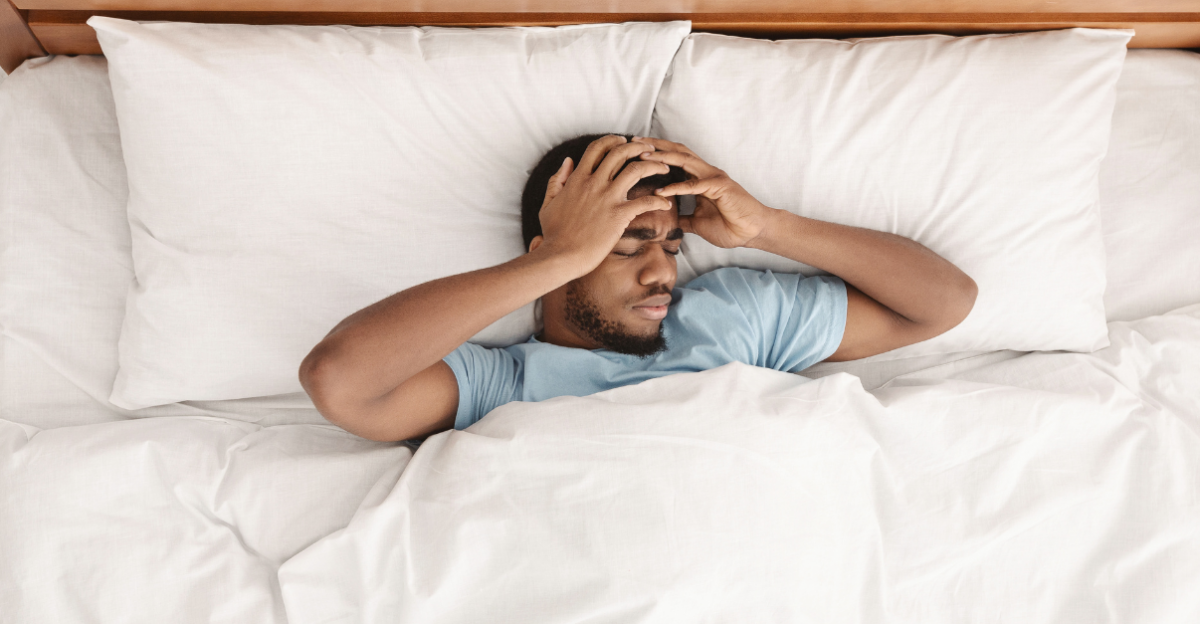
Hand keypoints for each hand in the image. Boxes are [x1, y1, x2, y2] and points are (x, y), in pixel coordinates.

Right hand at [535, 135, 673, 275]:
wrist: (560, 256)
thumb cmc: (554, 234)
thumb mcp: (548, 202)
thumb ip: (557, 180)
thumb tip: (567, 161)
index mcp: (577, 179)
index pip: (596, 148)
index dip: (612, 140)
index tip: (623, 141)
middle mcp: (594, 183)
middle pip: (620, 152)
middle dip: (638, 146)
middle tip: (649, 149)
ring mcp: (607, 198)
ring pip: (636, 169)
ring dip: (654, 165)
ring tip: (664, 167)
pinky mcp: (619, 215)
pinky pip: (645, 202)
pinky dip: (659, 201)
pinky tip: (666, 204)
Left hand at [635, 137, 773, 248]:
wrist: (753, 232)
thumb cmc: (730, 226)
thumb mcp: (698, 223)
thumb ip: (684, 218)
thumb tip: (669, 222)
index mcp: (700, 178)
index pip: (675, 158)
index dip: (656, 152)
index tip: (634, 150)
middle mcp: (706, 172)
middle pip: (677, 151)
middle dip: (655, 145)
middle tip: (633, 142)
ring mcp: (713, 178)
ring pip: (684, 161)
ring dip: (662, 158)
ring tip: (642, 157)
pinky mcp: (720, 188)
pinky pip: (694, 186)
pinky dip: (676, 187)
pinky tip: (660, 191)